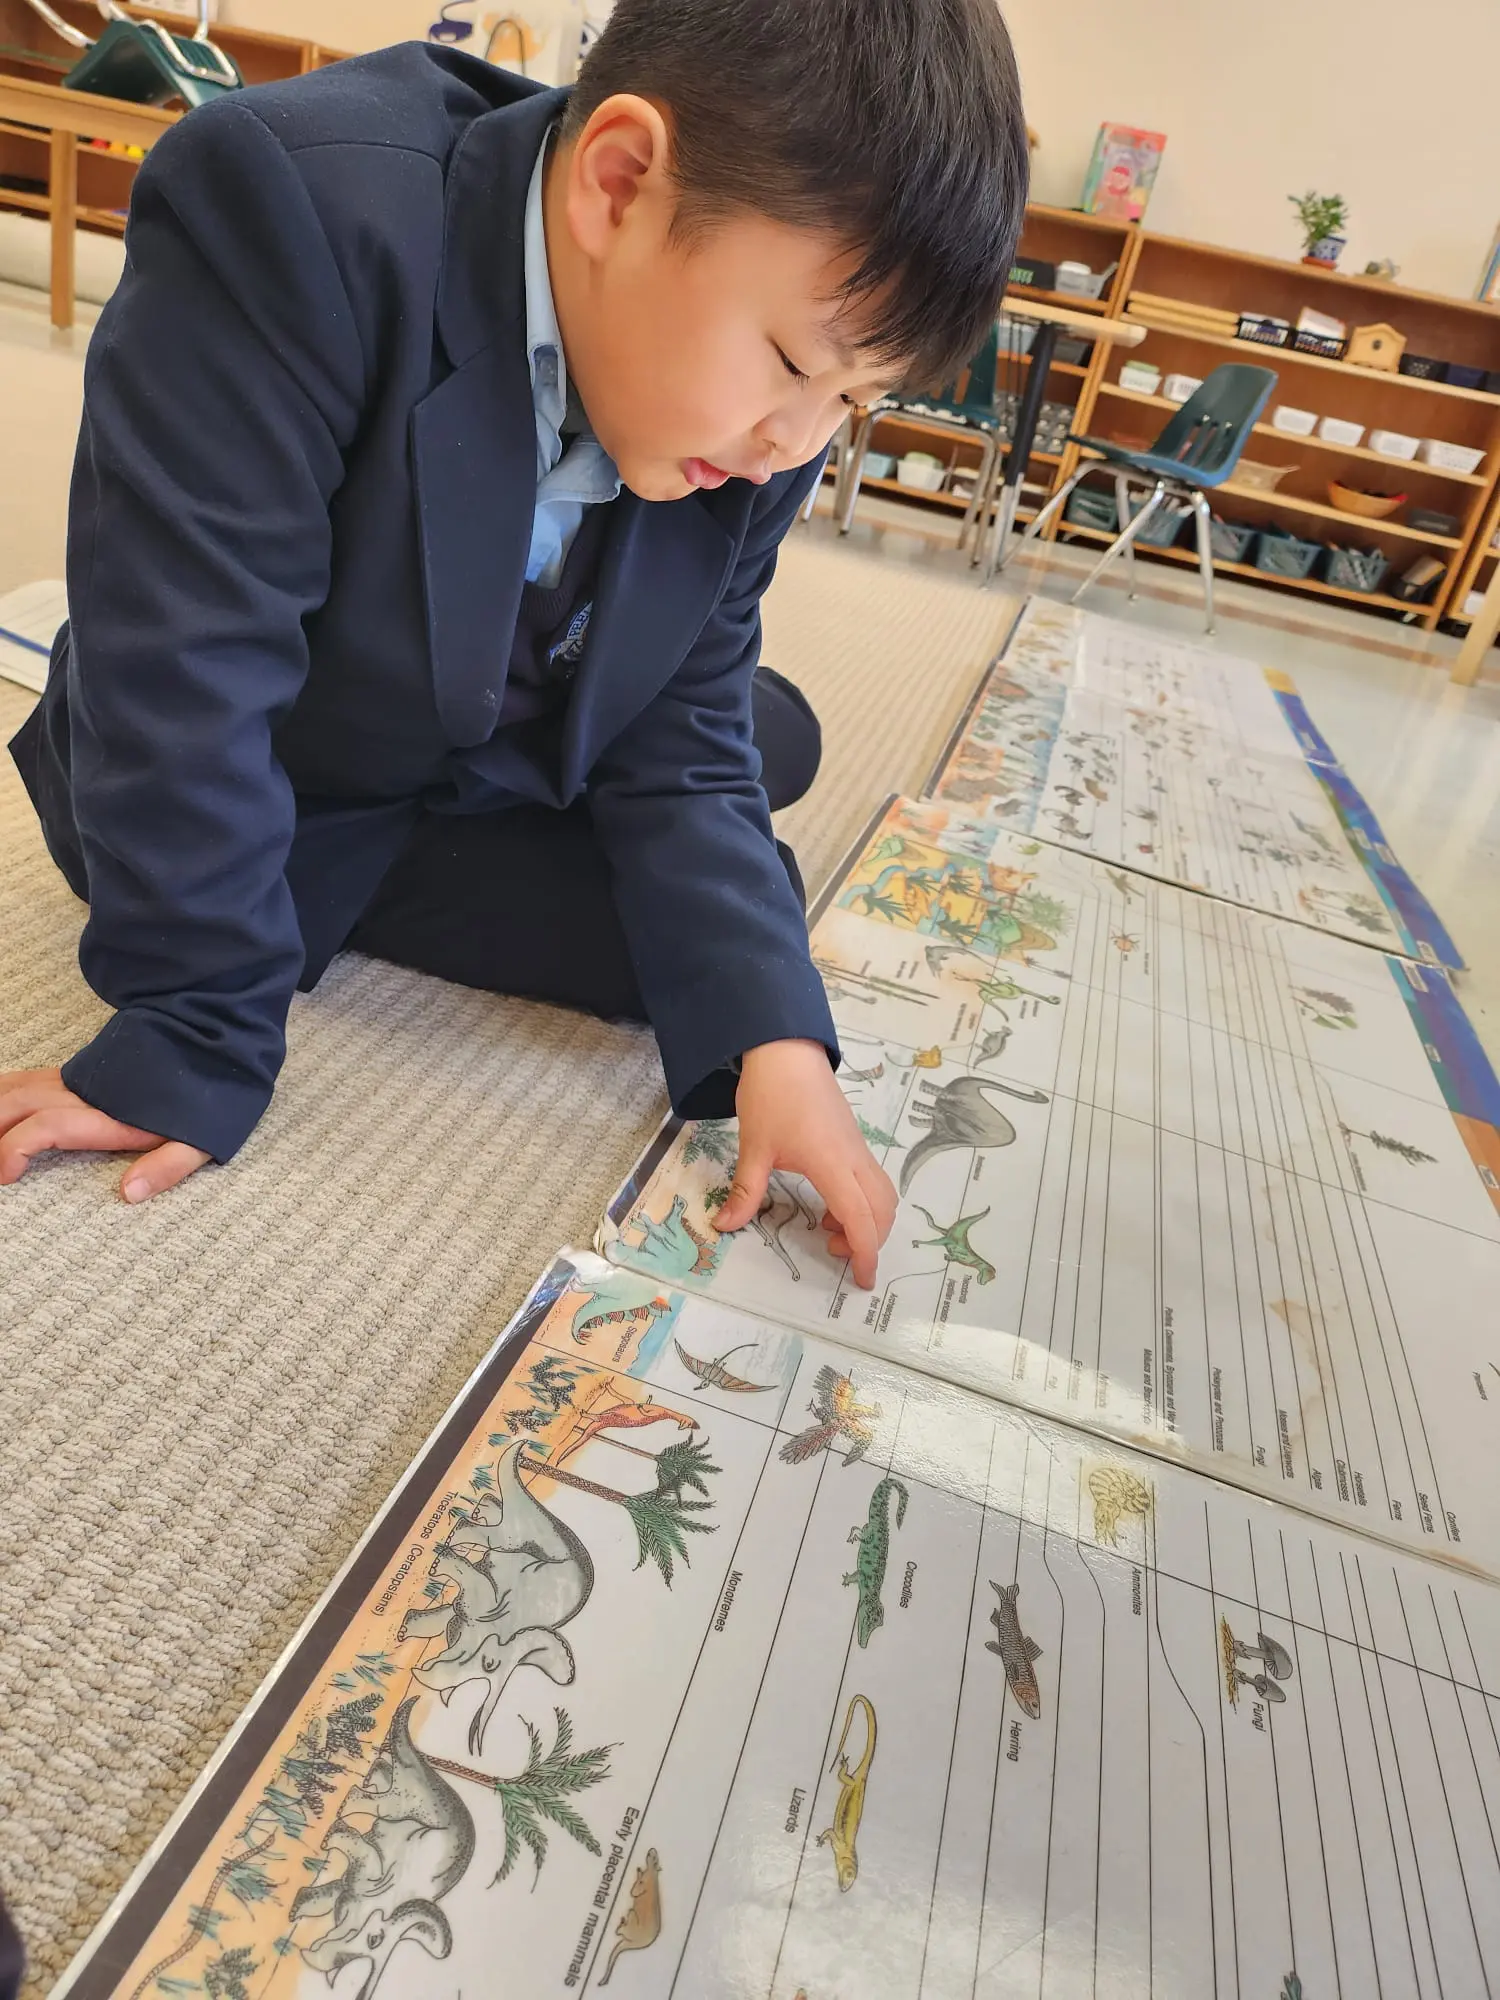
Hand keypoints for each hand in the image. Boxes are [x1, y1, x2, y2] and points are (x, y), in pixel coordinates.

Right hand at [0, 1067, 210, 1201]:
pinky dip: (3, 1093)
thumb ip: (168, 1166)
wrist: (214, 1036)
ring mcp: (78, 1077)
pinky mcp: (78, 1071)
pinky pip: (27, 1078)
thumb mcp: (204, 1137)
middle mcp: (86, 1091)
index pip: (50, 1126)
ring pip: (18, 1087)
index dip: (18, 1148)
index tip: (5, 1176)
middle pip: (20, 1104)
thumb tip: (129, 1193)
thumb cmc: (211, 1096)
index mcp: (114, 1112)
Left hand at [714, 1039, 896, 1288]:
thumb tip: (723, 1226)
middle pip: (883, 1210)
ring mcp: (857, 1148)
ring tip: (829, 1229)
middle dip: (869, 1241)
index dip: (865, 1252)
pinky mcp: (853, 1140)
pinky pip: (870, 1180)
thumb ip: (744, 1192)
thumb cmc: (771, 1096)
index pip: (860, 1217)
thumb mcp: (754, 1148)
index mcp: (832, 1164)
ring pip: (882, 1194)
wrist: (786, 1051)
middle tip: (834, 1252)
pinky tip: (828, 1203)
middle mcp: (854, 1158)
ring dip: (867, 1220)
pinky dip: (861, 1202)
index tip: (861, 1279)